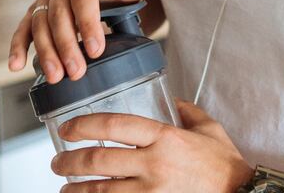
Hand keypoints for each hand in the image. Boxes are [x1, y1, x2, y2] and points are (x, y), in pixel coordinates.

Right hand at [7, 0, 168, 82]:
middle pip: (59, 14)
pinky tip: (16, 66)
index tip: (97, 49)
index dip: (88, 23)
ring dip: (45, 51)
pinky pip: (24, 28)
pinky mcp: (36, 11)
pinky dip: (18, 46)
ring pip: (40, 24)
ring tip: (56, 77)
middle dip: (67, 45)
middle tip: (76, 72)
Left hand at [51, 99, 253, 191]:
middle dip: (70, 161)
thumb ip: (186, 111)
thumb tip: (169, 99)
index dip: (85, 125)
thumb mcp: (208, 130)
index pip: (115, 125)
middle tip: (57, 162)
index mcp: (165, 138)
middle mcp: (155, 165)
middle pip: (99, 161)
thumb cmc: (226, 166)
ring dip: (76, 190)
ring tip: (66, 188)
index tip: (68, 128)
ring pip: (101, 192)